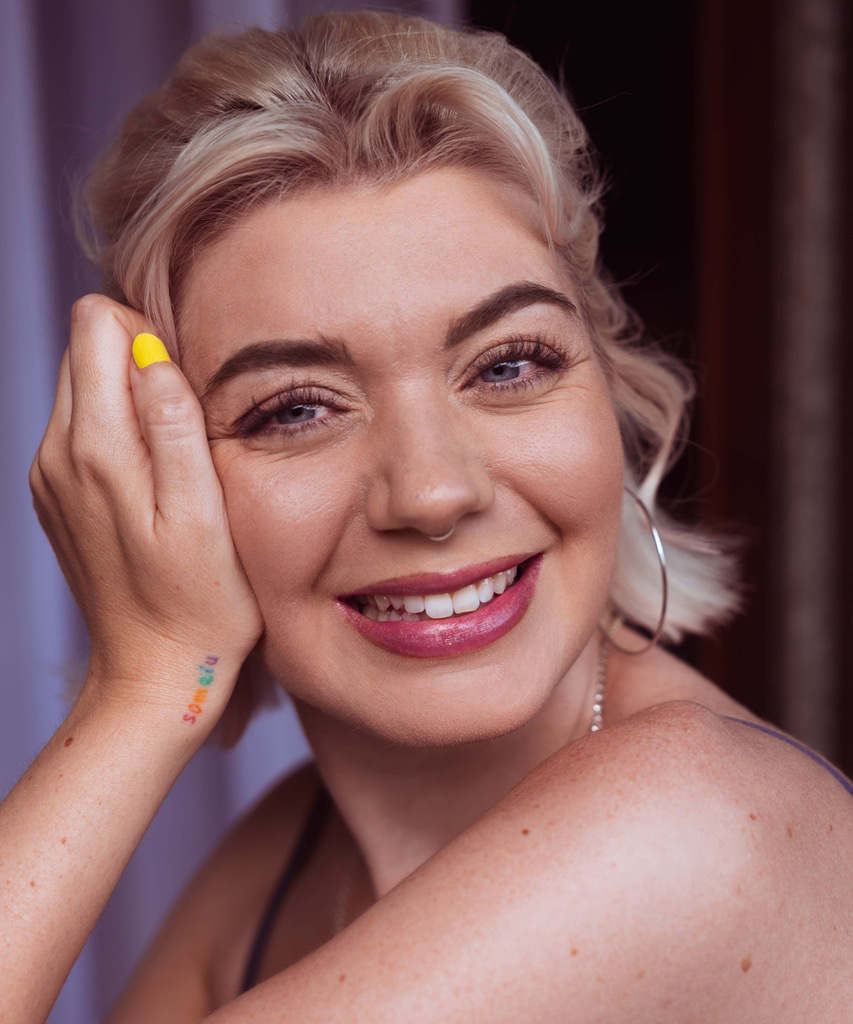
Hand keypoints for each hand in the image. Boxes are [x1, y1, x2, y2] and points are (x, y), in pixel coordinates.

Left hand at [29, 294, 263, 717]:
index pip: (96, 323)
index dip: (151, 334)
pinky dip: (122, 436)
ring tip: (178, 463)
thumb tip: (150, 352)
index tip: (191, 390)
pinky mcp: (57, 496)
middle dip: (140, 363)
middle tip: (189, 427)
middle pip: (84, 348)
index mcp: (95, 449)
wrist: (155, 674)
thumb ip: (176, 426)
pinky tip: (157, 486)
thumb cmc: (199, 603)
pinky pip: (83, 430)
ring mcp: (50, 477)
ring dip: (133, 401)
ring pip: (84, 387)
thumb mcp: (206, 515)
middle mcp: (57, 454)